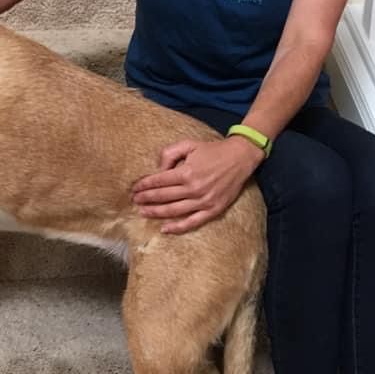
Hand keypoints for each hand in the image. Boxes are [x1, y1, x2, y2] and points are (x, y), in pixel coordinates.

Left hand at [131, 136, 262, 233]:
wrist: (240, 157)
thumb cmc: (212, 150)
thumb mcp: (189, 144)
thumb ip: (169, 153)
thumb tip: (158, 169)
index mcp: (187, 172)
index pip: (158, 181)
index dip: (144, 185)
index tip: (134, 188)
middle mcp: (194, 188)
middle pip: (163, 197)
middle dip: (146, 199)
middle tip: (134, 200)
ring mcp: (204, 201)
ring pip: (174, 211)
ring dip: (156, 212)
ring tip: (143, 212)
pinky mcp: (213, 210)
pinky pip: (192, 222)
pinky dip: (177, 227)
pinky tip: (164, 229)